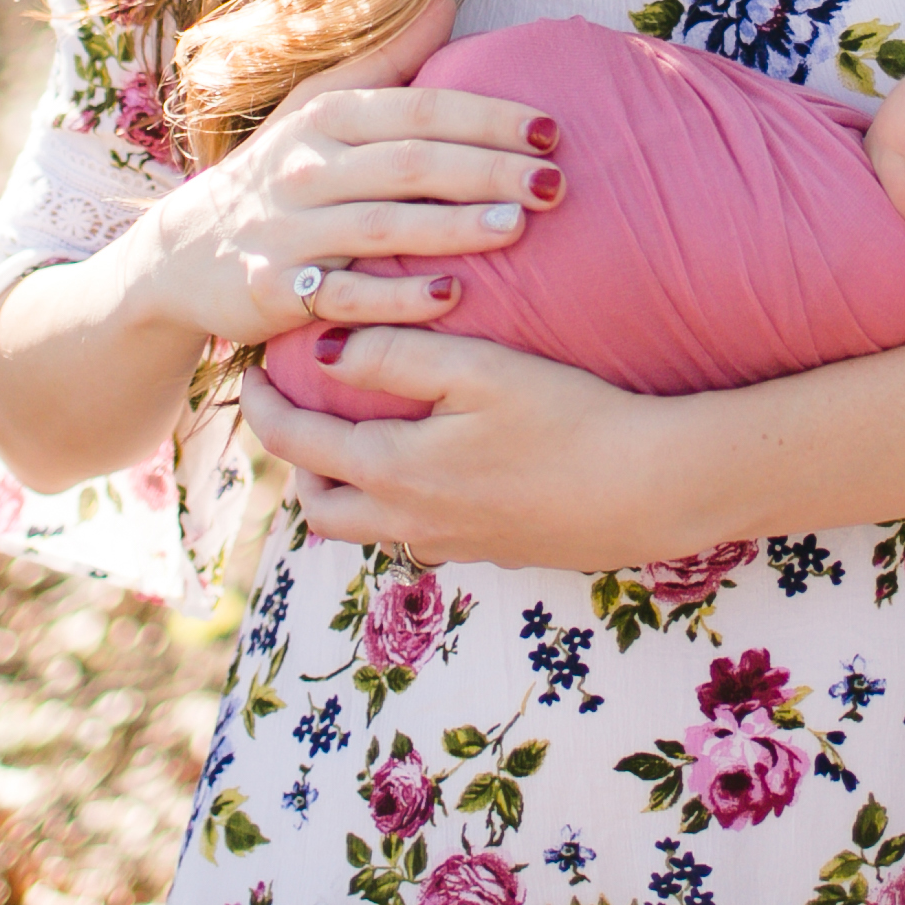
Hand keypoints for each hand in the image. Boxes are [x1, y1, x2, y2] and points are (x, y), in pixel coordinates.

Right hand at [119, 29, 563, 360]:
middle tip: (557, 182)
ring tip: (518, 227)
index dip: (487, 117)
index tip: (552, 129)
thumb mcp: (317, 108)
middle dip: (487, 170)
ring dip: (452, 228)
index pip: (419, 110)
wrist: (181, 255)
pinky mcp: (273, 290)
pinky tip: (451, 299)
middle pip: (410, 165)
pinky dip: (397, 300)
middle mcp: (305, 168)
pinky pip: (344, 296)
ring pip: (381, 227)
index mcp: (326, 117)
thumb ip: (387, 61)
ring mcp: (288, 230)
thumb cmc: (274, 173)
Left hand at [243, 337, 673, 573]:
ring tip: (357, 439)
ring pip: (365, 530)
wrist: (649, 490)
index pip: (298, 445)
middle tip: (300, 411)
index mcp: (395, 473)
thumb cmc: (569, 419)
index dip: (265, 408)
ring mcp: (450, 546)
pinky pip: (415, 537)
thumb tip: (323, 350)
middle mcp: (409, 523)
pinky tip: (431, 468)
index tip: (254, 372)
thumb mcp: (478, 370)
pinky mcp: (490, 554)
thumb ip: (395, 355)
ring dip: (344, 489)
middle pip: (318, 506)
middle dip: (296, 462)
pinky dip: (396, 506)